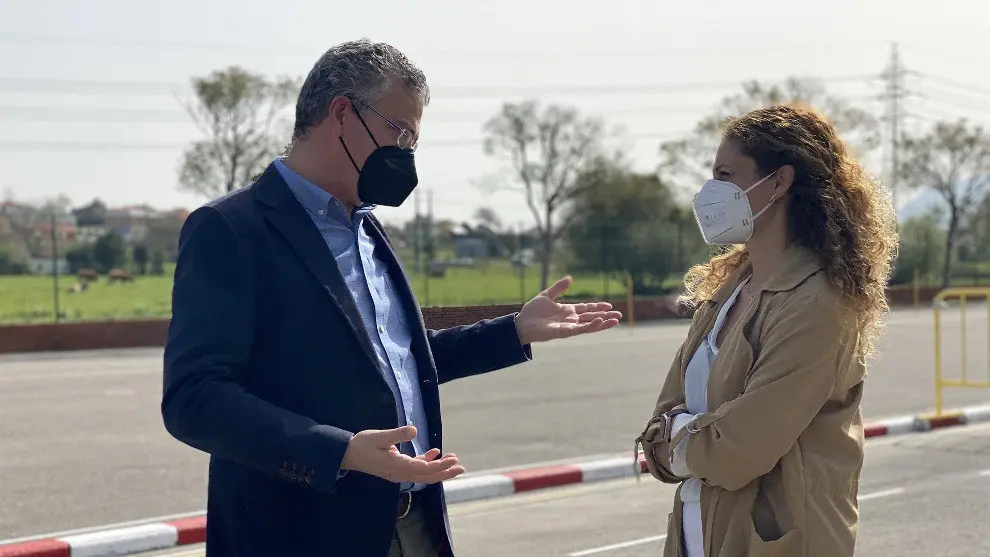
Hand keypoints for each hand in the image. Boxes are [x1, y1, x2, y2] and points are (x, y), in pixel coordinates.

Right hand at [340, 426, 464, 483]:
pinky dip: (426, 462)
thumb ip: (397, 434)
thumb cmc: (362, 444)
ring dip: (438, 468)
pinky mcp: (396, 468)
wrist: (346, 454)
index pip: (424, 469)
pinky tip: (435, 453)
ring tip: (453, 460)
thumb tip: (414, 430)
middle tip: (461, 467)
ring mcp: (398, 472)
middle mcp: (400, 473)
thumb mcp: (380, 436)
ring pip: (423, 474)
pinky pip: (415, 468)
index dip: (440, 466)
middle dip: (445, 472)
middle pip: (427, 476)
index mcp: (397, 466)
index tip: (454, 461)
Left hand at [514, 276, 622, 343]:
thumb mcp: (547, 295)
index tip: (609, 305)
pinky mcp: (565, 332)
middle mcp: (570, 319)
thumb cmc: (532, 311)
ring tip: (616, 320)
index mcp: (567, 311)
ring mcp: (569, 326)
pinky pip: (580, 329)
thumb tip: (570, 278)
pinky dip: (591, 326)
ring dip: (603, 323)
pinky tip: (600, 321)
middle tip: (619, 315)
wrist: (522, 323)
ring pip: (590, 324)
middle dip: (605, 316)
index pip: (587, 309)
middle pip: (592, 317)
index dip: (598, 307)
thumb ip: (559, 288)